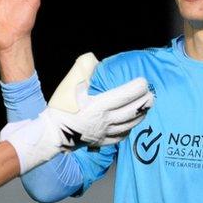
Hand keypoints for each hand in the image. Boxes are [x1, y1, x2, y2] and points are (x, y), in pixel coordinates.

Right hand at [2, 53, 152, 173]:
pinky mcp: (101, 142)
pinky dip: (130, 128)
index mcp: (99, 105)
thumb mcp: (69, 86)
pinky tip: (131, 124)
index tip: (144, 82)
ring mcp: (105, 133)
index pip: (125, 95)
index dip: (138, 88)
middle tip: (151, 94)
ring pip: (130, 124)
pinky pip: (121, 136)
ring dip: (141, 115)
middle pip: (133, 111)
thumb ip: (83, 72)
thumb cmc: (59, 109)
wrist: (50, 135)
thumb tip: (93, 60)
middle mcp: (106, 120)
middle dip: (145, 102)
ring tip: (146, 108)